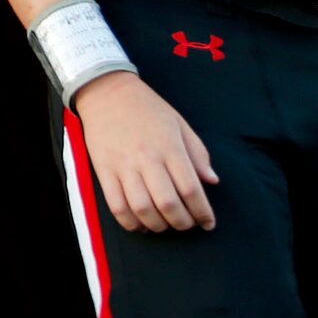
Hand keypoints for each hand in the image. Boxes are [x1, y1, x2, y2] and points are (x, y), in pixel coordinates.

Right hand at [72, 72, 217, 232]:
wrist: (107, 92)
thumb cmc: (147, 108)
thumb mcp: (179, 124)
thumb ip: (198, 154)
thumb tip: (212, 181)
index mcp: (170, 146)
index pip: (191, 188)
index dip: (202, 212)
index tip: (208, 223)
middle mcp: (147, 157)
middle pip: (168, 204)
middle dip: (182, 223)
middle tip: (187, 224)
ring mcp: (123, 165)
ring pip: (143, 209)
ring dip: (158, 226)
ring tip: (165, 225)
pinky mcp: (104, 170)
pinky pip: (117, 206)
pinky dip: (131, 223)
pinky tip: (141, 224)